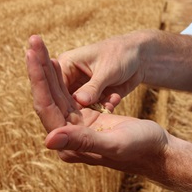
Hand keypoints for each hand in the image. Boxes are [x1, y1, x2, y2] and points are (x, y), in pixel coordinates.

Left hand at [26, 35, 169, 174]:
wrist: (159, 150)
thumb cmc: (142, 148)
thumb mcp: (114, 143)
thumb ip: (83, 141)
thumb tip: (48, 139)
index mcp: (68, 145)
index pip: (46, 106)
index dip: (38, 79)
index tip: (31, 52)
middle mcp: (67, 137)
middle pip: (47, 97)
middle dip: (39, 70)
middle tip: (32, 41)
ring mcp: (75, 127)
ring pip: (56, 94)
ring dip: (46, 71)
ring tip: (37, 46)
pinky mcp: (85, 119)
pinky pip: (66, 95)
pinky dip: (59, 78)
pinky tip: (52, 62)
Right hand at [57, 32, 145, 107]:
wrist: (140, 57)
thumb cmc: (120, 54)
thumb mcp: (107, 70)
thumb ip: (93, 87)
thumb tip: (79, 101)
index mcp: (66, 65)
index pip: (53, 85)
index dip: (57, 100)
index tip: (69, 112)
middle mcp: (70, 80)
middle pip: (63, 101)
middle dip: (79, 109)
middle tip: (92, 110)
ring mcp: (82, 91)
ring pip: (81, 108)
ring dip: (97, 107)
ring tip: (111, 98)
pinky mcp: (94, 99)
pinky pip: (95, 110)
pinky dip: (106, 107)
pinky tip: (116, 97)